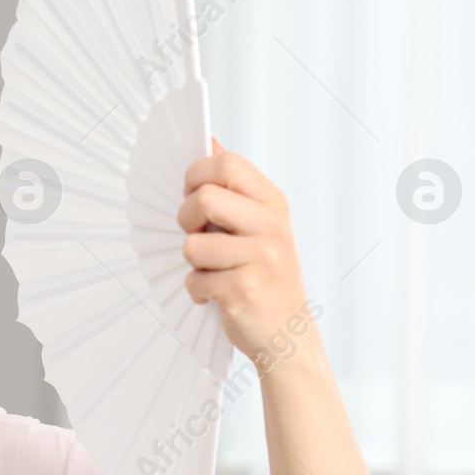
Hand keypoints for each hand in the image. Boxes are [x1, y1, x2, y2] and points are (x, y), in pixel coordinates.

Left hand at [178, 139, 309, 358]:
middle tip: (195, 234)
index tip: (192, 194)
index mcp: (272, 203)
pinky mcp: (244, 290)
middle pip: (205, 196)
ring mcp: (261, 258)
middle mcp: (271, 226)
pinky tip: (217, 296)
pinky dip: (197, 291)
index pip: (227, 164)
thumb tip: (209, 140)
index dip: (196, 175)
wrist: (288, 334)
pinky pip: (195, 280)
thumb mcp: (258, 224)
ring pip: (193, 244)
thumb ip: (234, 186)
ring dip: (192, 262)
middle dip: (186, 216)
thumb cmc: (265, 276)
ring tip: (212, 271)